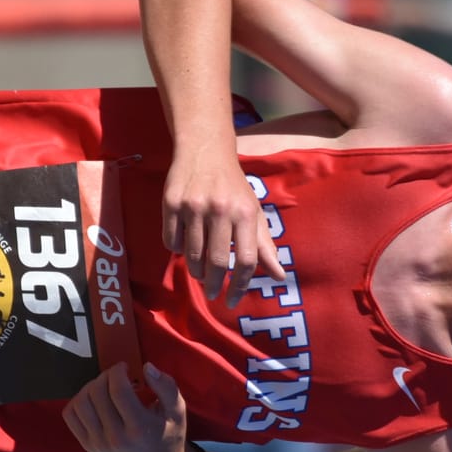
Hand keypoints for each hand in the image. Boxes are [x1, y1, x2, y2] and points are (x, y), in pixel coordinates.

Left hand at [63, 363, 192, 451]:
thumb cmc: (170, 434)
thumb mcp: (177, 410)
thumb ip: (166, 386)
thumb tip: (146, 367)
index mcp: (139, 428)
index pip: (118, 390)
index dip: (117, 371)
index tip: (124, 366)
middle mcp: (116, 438)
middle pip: (97, 393)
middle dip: (105, 376)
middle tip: (117, 376)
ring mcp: (99, 443)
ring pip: (81, 403)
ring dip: (90, 387)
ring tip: (105, 386)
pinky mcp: (88, 445)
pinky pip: (71, 416)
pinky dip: (78, 401)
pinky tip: (94, 399)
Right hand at [161, 147, 285, 304]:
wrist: (205, 150)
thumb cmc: (234, 187)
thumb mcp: (253, 212)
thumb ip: (265, 245)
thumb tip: (279, 276)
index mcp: (245, 213)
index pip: (246, 259)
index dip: (240, 285)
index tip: (231, 301)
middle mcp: (220, 209)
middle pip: (217, 261)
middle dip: (214, 284)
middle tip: (212, 293)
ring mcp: (194, 206)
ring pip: (191, 255)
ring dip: (195, 270)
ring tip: (199, 271)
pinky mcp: (171, 203)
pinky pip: (172, 241)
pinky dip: (178, 249)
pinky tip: (184, 244)